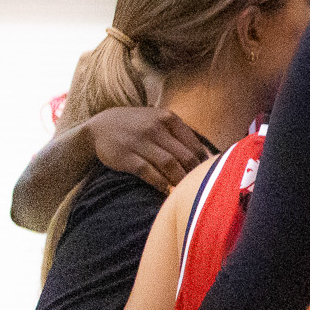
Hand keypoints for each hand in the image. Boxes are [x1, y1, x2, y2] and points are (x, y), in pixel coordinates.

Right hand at [84, 106, 210, 191]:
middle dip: (194, 174)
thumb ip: (181, 135)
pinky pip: (148, 172)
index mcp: (168, 118)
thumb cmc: (138, 126)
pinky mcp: (125, 155)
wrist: (99, 127)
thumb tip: (210, 157)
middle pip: (184, 156)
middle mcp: (155, 127)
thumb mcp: (159, 121)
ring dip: (179, 180)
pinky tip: (167, 191)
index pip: (194, 144)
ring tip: (185, 190)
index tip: (208, 175)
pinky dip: (160, 183)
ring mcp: (139, 141)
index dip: (203, 163)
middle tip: (199, 187)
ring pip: (169, 164)